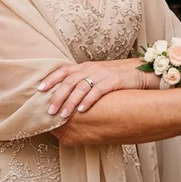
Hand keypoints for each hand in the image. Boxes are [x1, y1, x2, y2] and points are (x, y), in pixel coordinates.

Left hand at [38, 58, 155, 118]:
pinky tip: (83, 110)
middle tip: (48, 110)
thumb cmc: (118, 77)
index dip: (50, 79)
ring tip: (63, 114)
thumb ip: (83, 83)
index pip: (63, 71)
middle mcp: (91, 68)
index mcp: (85, 67)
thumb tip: (66, 98)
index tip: (39, 90)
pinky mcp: (114, 80)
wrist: (141, 71)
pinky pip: (98, 90)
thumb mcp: (97, 76)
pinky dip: (89, 100)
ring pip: (81, 86)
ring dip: (70, 101)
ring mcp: (102, 73)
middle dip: (57, 96)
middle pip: (69, 81)